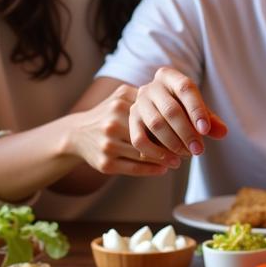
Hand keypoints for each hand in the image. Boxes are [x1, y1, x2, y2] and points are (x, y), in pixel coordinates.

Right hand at [66, 85, 181, 175]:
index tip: (189, 130)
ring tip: (178, 161)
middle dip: (173, 144)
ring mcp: (108, 143)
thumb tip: (180, 101)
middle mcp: (113, 121)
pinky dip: (152, 170)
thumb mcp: (122, 98)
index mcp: (121, 102)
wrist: (76, 134)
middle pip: (152, 136)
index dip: (175, 123)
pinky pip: (135, 169)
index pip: (156, 113)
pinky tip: (163, 169)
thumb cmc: (109, 115)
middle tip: (188, 150)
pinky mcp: (105, 163)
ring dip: (165, 160)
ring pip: (145, 154)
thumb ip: (145, 96)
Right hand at [129, 67, 227, 158]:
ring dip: (174, 144)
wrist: (151, 111)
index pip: (186, 88)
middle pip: (171, 109)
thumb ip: (209, 120)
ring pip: (155, 125)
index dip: (197, 109)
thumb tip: (222, 132)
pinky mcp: (128, 123)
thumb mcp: (195, 110)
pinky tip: (171, 163)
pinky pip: (140, 140)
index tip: (206, 130)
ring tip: (187, 155)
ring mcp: (137, 104)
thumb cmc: (179, 109)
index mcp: (169, 77)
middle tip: (199, 150)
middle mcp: (149, 88)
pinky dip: (156, 154)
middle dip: (187, 132)